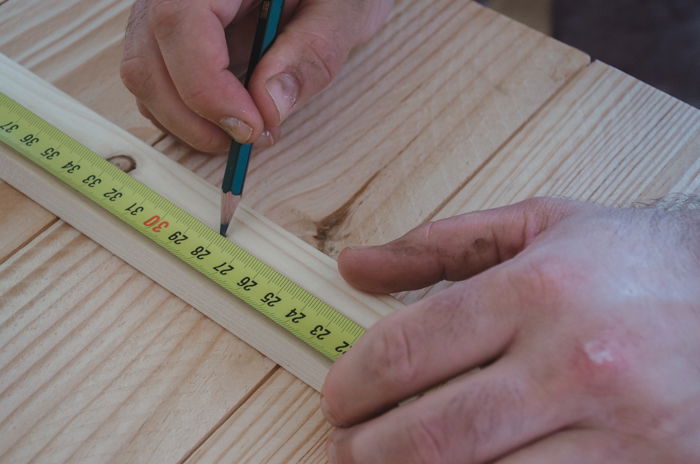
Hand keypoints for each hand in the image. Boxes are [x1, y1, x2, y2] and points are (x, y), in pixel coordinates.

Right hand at [121, 0, 391, 151]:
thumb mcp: (343, 10)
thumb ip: (310, 53)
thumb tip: (268, 108)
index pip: (180, 23)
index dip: (208, 89)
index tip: (252, 128)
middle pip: (148, 59)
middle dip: (195, 117)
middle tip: (252, 139)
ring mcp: (165, 8)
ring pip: (144, 74)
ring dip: (188, 121)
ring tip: (245, 131)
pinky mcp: (170, 33)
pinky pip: (155, 78)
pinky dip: (185, 112)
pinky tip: (228, 118)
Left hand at [322, 197, 699, 462]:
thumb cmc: (632, 262)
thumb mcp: (538, 227)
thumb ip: (438, 245)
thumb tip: (354, 266)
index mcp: (536, 290)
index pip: (409, 347)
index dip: (354, 382)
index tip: (337, 397)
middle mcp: (573, 362)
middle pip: (434, 433)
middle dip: (367, 451)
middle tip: (344, 447)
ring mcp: (613, 431)